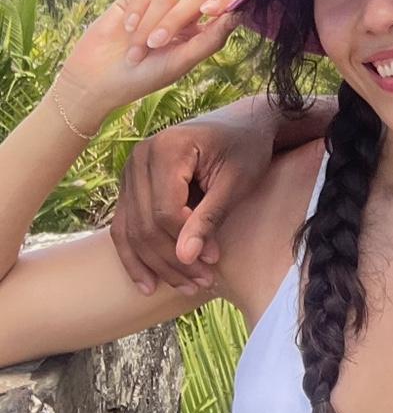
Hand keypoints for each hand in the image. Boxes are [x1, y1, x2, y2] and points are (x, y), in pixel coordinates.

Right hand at [55, 0, 236, 127]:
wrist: (96, 82)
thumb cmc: (142, 78)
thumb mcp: (180, 63)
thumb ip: (210, 40)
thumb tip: (238, 15)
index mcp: (198, 32)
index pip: (220, 8)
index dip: (221, 3)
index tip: (209, 9)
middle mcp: (181, 17)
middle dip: (173, 21)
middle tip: (154, 44)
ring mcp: (158, 7)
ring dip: (149, 24)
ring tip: (134, 50)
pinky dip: (138, 8)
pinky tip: (126, 27)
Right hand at [110, 98, 277, 294]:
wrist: (242, 125)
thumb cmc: (246, 148)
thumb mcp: (237, 180)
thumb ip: (210, 216)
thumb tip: (185, 257)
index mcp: (166, 148)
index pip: (165, 210)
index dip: (187, 241)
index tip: (214, 262)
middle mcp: (139, 157)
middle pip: (146, 224)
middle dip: (172, 260)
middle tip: (201, 284)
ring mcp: (130, 172)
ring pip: (132, 231)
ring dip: (155, 265)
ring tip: (184, 287)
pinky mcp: (131, 186)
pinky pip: (125, 226)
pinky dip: (136, 256)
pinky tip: (148, 284)